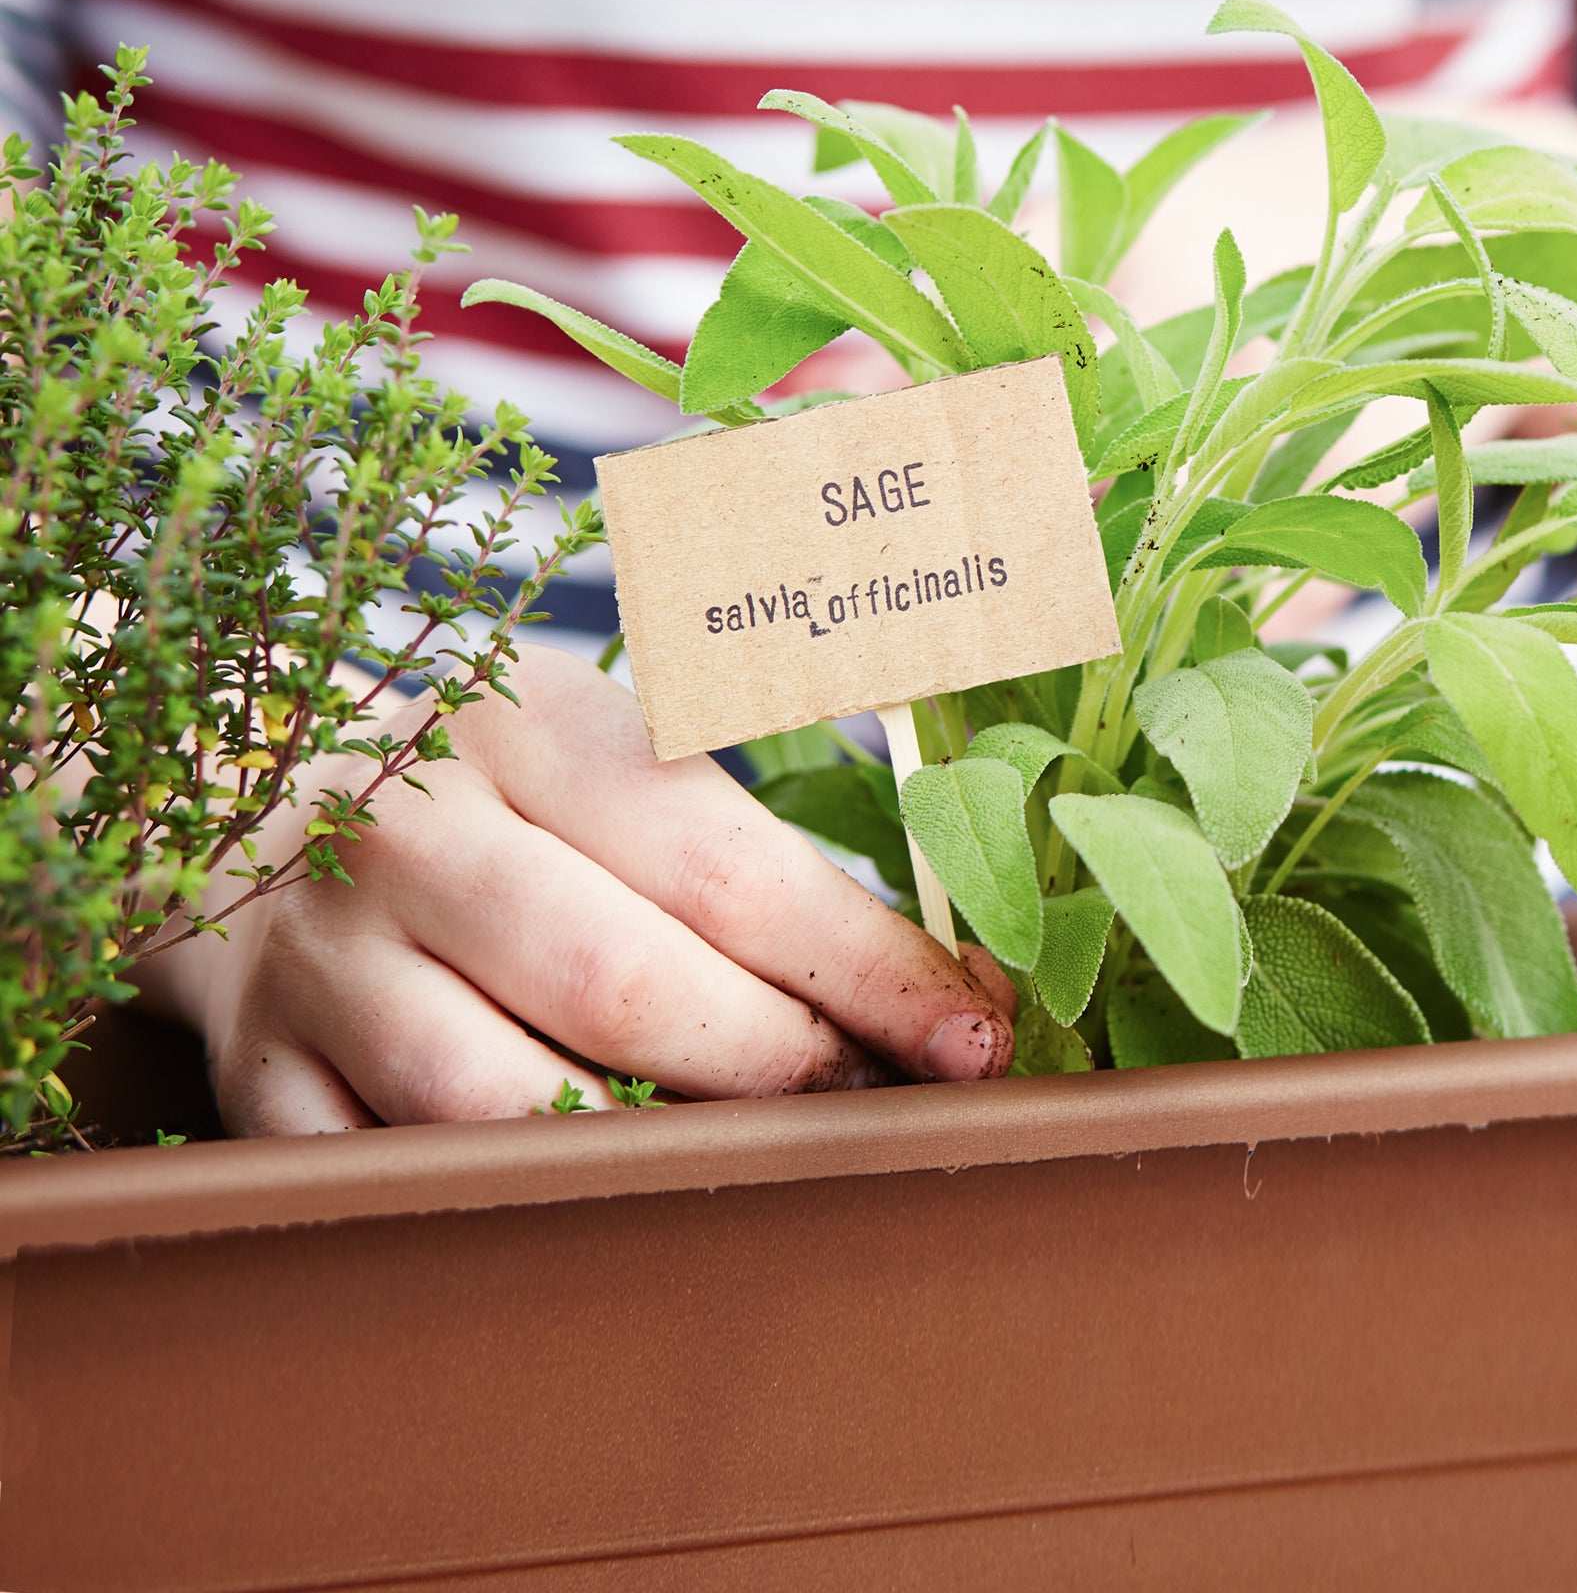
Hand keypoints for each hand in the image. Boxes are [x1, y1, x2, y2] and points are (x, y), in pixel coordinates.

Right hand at [148, 646, 1015, 1131]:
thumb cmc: (500, 795)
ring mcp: (320, 962)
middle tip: (868, 1105)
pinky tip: (599, 1206)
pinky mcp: (259, 1074)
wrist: (246, 809)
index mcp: (523, 730)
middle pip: (620, 982)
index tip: (969, 1037)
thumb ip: (757, 854)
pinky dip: (500, 1207)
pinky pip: (385, 1177)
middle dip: (774, 1066)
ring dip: (646, 1149)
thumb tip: (953, 990)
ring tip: (750, 1160)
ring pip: (492, 1098)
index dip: (864, 968)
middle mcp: (408, 835)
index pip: (727, 866)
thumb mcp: (614, 755)